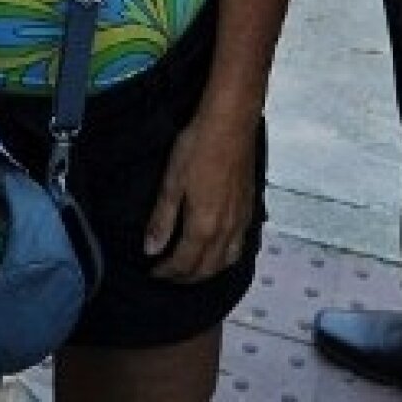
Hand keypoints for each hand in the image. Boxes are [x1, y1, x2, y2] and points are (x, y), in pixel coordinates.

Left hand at [142, 115, 257, 281]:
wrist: (231, 125)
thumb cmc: (196, 148)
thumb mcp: (172, 181)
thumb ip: (163, 219)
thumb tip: (151, 250)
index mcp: (204, 226)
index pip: (184, 263)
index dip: (167, 272)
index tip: (153, 273)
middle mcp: (226, 231)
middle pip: (207, 268)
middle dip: (186, 277)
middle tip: (168, 276)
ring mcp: (242, 221)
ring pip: (227, 262)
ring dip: (208, 272)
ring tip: (191, 271)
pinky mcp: (250, 210)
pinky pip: (240, 247)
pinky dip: (227, 259)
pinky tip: (220, 252)